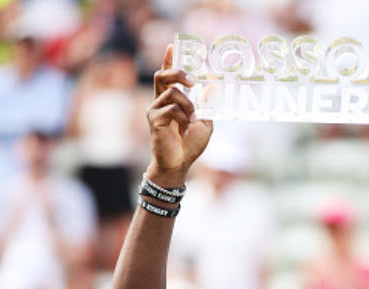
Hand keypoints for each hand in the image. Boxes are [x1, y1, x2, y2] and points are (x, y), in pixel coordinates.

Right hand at [147, 44, 212, 183]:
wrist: (180, 164)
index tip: (173, 45)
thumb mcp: (206, 121)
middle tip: (194, 82)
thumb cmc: (190, 145)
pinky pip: (172, 108)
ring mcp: (154, 110)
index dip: (169, 60)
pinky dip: (183, 117)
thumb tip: (215, 83)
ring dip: (188, 105)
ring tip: (192, 120)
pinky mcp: (153, 119)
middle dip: (178, 73)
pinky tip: (183, 128)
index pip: (167, 75)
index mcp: (170, 100)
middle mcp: (159, 102)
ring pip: (173, 93)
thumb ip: (208, 103)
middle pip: (162, 75)